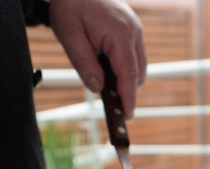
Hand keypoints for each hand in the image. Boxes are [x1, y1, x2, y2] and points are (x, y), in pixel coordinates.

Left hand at [49, 0, 146, 119]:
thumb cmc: (71, 5)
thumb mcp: (70, 36)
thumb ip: (84, 63)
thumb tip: (98, 88)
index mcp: (120, 33)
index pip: (129, 74)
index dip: (129, 97)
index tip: (128, 115)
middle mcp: (134, 32)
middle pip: (138, 73)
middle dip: (127, 91)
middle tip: (111, 107)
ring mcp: (136, 30)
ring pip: (139, 66)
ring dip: (126, 80)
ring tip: (106, 87)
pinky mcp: (133, 30)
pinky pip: (134, 56)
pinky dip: (125, 68)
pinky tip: (109, 72)